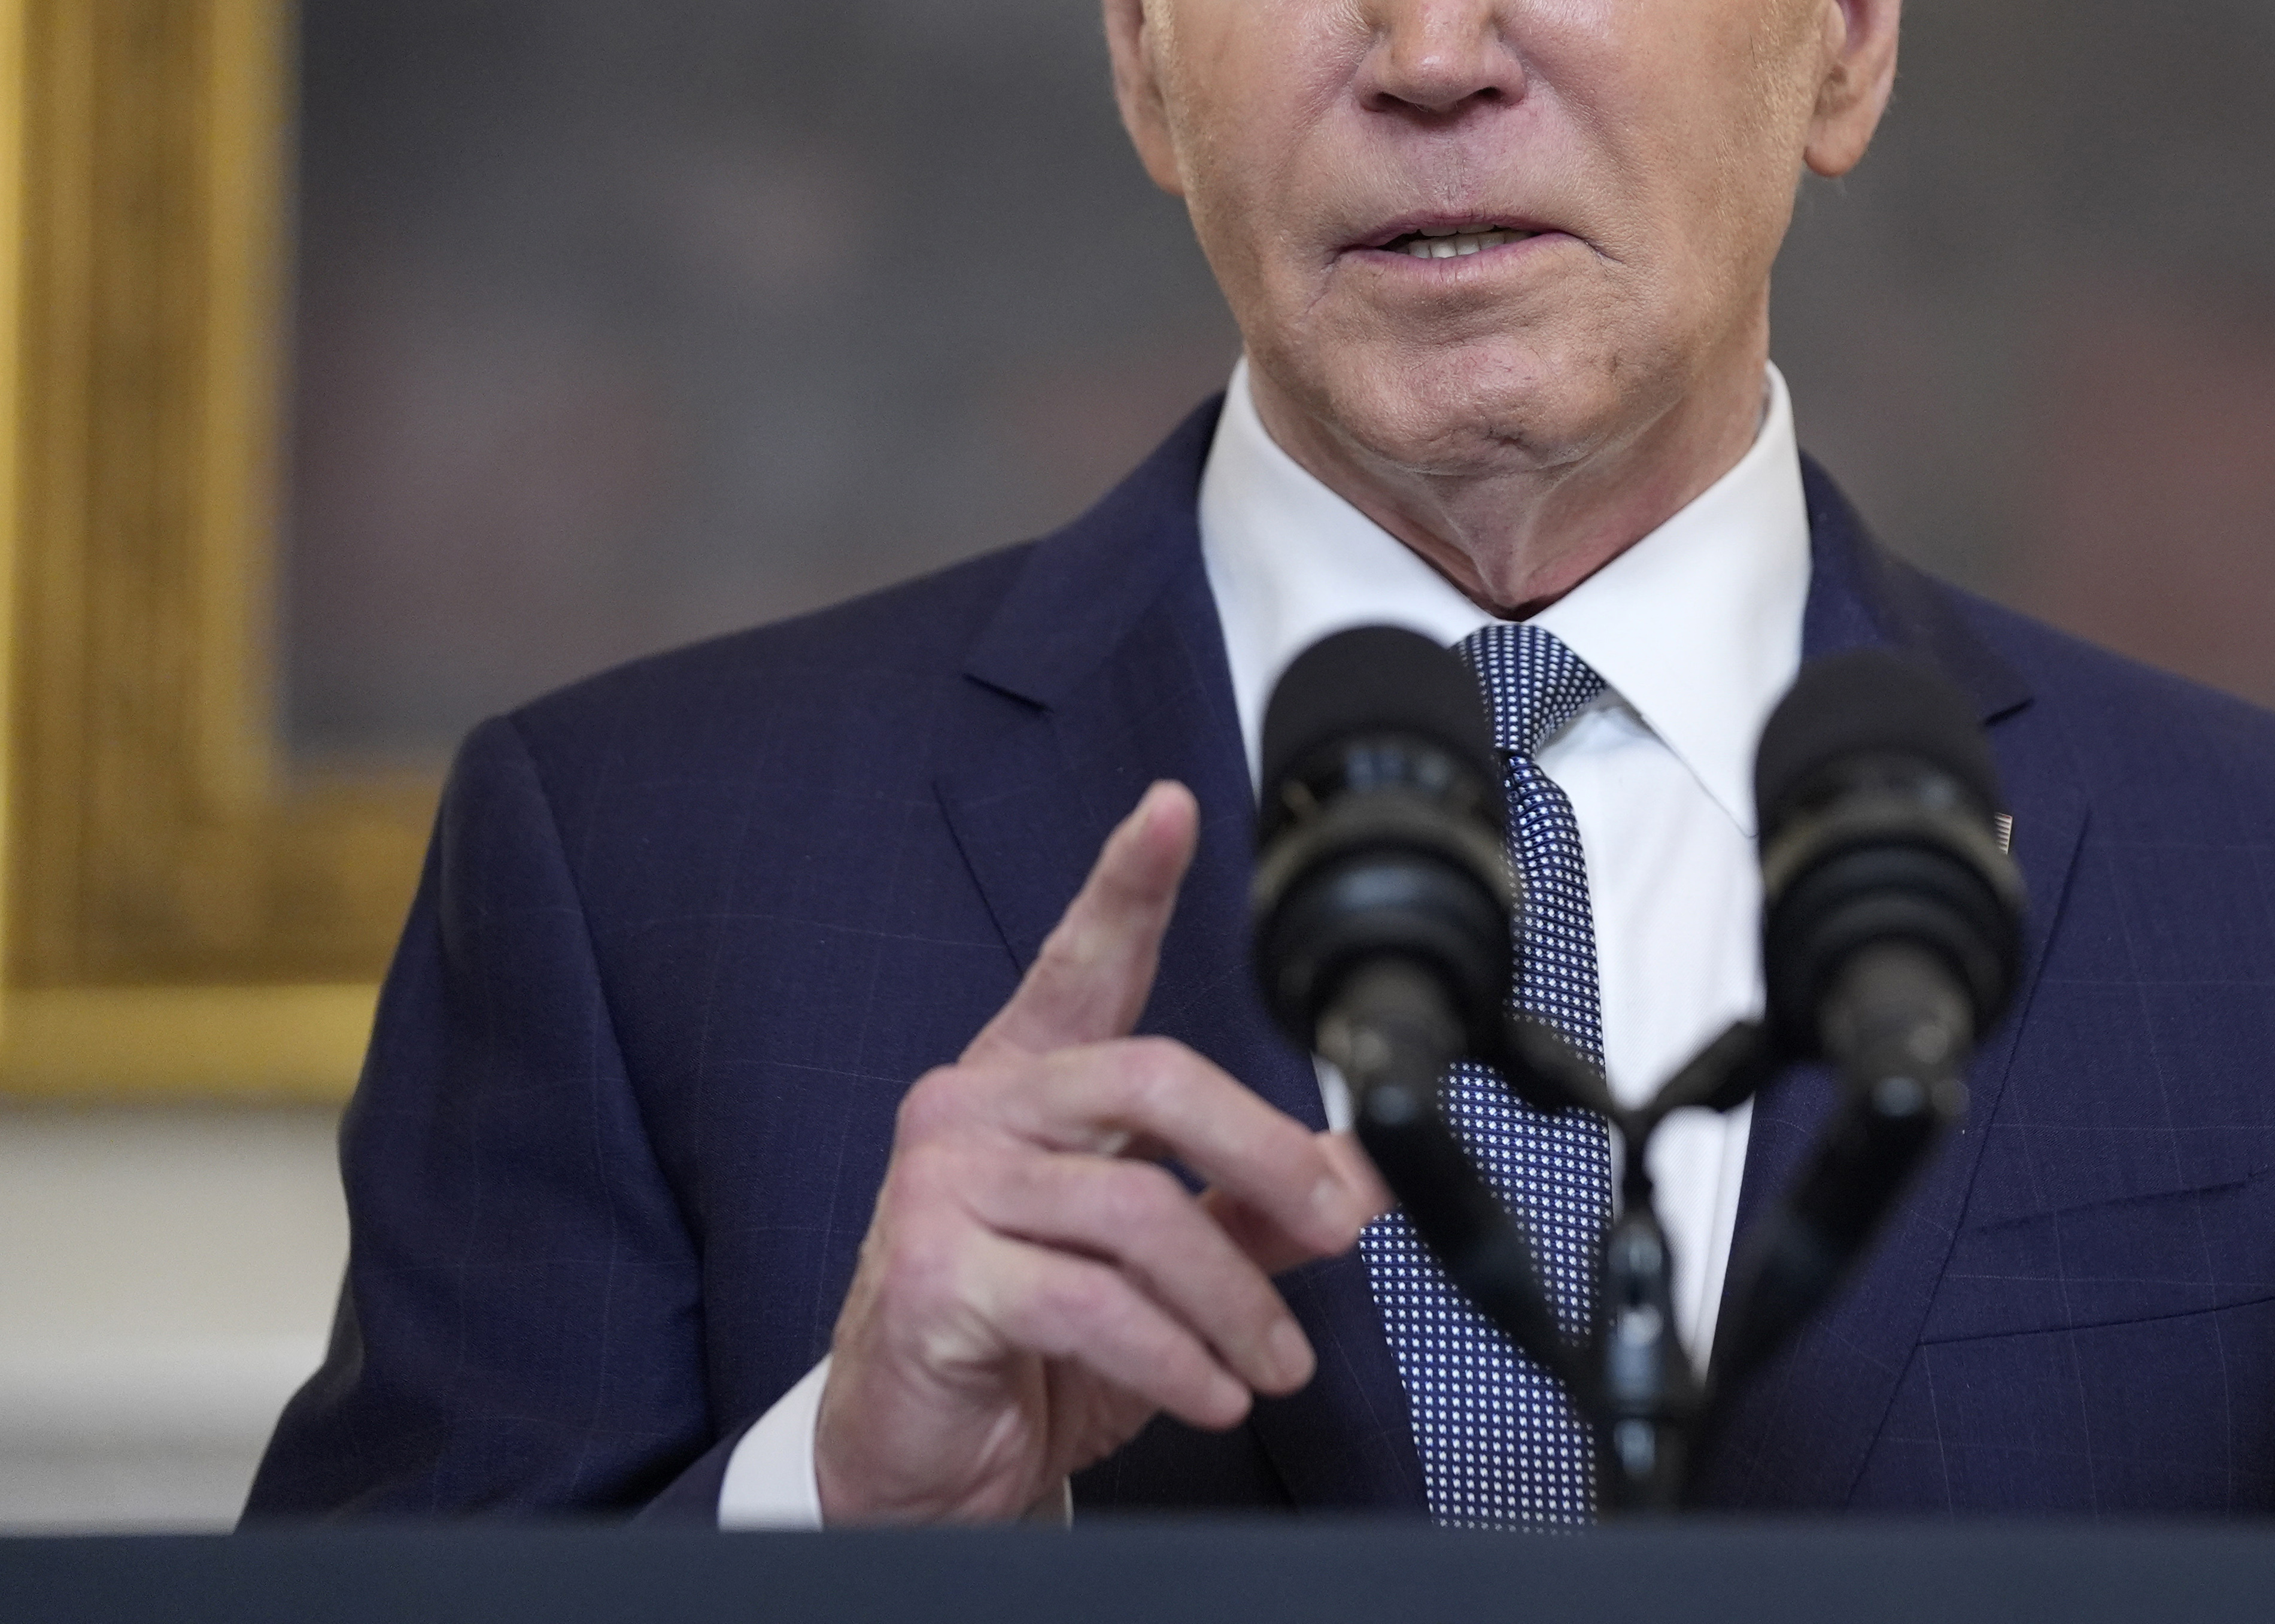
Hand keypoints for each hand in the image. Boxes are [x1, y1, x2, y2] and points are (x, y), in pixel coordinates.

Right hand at [812, 779, 1387, 1520]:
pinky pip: (1093, 1301)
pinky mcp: (931, 1277)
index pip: (1080, 963)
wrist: (919, 1463)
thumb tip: (1355, 1176)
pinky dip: (1175, 1355)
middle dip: (1266, 1155)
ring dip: (1233, 1298)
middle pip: (1153, 1081)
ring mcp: (942, 1189)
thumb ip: (1247, 1206)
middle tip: (1335, 1226)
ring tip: (1271, 1362)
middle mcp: (974, 1112)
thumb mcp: (1156, 1268)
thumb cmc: (1027, 1349)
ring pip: (1137, 1208)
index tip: (1172, 811)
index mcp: (1027, 1083)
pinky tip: (1211, 1391)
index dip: (1127, 884)